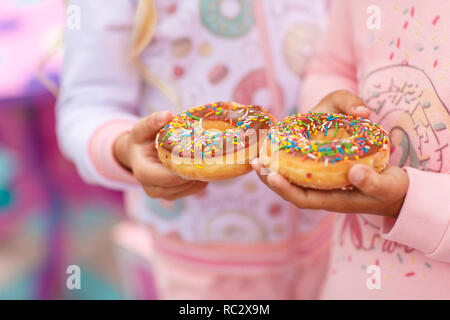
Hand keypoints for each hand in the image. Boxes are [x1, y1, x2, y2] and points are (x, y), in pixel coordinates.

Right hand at [114, 111, 207, 200]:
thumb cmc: (141, 141)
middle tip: (209, 152)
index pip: (168, 177)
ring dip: (201, 174)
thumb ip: (152, 122)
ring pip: (190, 189)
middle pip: (181, 184)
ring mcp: (164, 195)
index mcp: (143, 172)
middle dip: (195, 169)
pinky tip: (203, 164)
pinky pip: (194, 190)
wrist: (139, 155)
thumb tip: (167, 115)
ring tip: (207, 156)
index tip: (198, 152)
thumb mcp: (142, 129)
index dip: (184, 167)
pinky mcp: (174, 196)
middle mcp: (152, 188)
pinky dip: (202, 178)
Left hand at [253, 89, 408, 217]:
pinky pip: (301, 167)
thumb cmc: (392, 190)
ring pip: (292, 177)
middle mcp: (323, 193)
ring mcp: (322, 184)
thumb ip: (373, 182)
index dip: (285, 189)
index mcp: (333, 201)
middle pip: (290, 188)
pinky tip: (278, 144)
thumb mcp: (388, 187)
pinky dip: (288, 158)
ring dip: (275, 166)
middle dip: (270, 177)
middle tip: (254, 160)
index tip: (270, 175)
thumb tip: (353, 173)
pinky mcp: (324, 172)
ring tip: (259, 151)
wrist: (396, 190)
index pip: (302, 198)